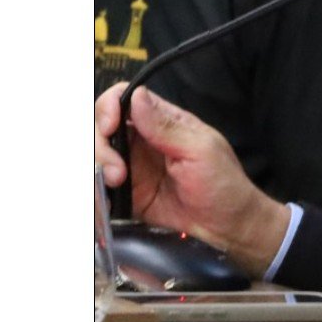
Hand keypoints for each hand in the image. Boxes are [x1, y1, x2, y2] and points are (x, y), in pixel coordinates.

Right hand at [95, 82, 289, 275]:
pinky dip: (96, 193)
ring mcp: (130, 167)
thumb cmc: (224, 183)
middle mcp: (142, 141)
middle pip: (100, 128)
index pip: (123, 100)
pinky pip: (99, 188)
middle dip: (99, 147)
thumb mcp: (200, 150)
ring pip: (94, 157)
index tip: (110, 127)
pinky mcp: (125, 193)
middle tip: (117, 171)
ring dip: (97, 169)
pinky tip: (109, 201)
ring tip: (118, 183)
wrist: (226, 226)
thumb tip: (137, 96)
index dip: (108, 108)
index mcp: (163, 122)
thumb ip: (166, 127)